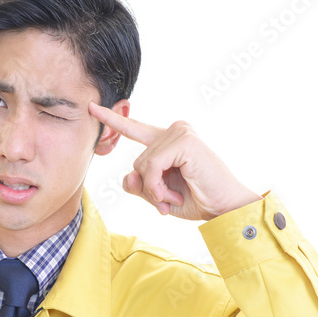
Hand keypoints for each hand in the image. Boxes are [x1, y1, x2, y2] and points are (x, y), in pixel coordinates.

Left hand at [89, 102, 260, 219]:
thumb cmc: (198, 200)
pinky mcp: (184, 140)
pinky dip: (157, 186)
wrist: (225, 209)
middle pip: (136, 162)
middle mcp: (174, 131)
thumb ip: (139, 185)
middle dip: (149, 188)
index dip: (112, 120)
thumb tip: (126, 176)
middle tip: (169, 200)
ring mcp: (180, 132)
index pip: (134, 129)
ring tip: (174, 198)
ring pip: (142, 166)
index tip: (91, 107)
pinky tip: (172, 195)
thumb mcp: (159, 196)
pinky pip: (152, 166)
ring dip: (155, 190)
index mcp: (168, 140)